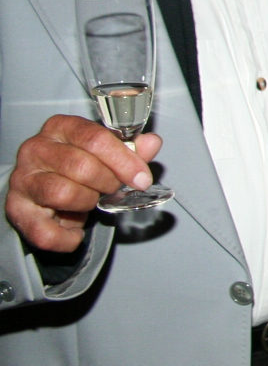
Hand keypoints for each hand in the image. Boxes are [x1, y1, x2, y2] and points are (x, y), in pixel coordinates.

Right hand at [5, 115, 161, 251]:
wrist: (41, 189)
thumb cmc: (76, 165)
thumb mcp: (104, 153)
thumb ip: (130, 149)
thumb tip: (152, 143)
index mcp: (61, 128)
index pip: (95, 138)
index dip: (124, 161)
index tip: (142, 178)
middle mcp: (36, 150)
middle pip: (81, 166)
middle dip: (107, 183)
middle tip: (113, 188)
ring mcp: (23, 180)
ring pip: (62, 193)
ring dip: (87, 203)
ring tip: (90, 201)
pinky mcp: (16, 210)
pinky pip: (46, 232)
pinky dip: (68, 237)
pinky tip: (75, 229)